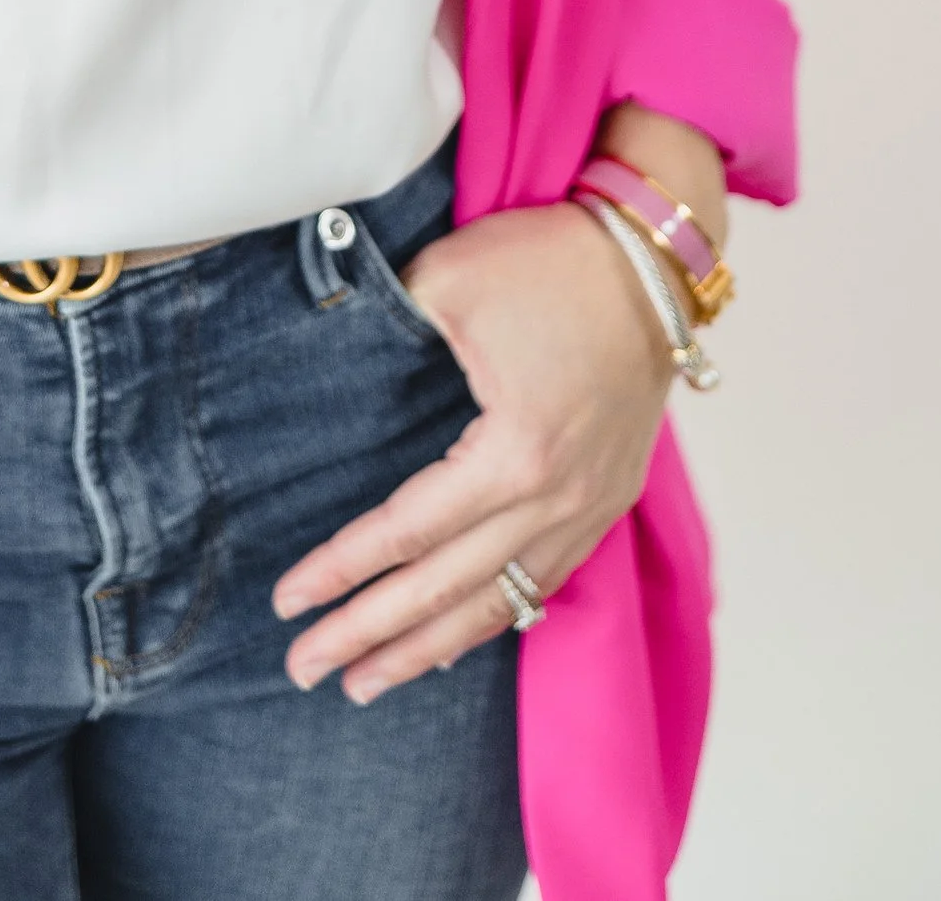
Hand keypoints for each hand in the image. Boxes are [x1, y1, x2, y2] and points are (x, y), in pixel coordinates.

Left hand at [270, 201, 670, 701]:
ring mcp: (589, 506)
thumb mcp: (449, 280)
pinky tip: (453, 641)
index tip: (287, 602)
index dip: (341, 569)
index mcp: (514, 453)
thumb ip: (384, 324)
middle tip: (304, 669)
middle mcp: (556, 498)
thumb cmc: (551, 262)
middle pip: (445, 588)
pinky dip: (492, 617)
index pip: (406, 532)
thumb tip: (329, 359)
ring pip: (497, 601)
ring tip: (366, 683)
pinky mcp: (607, 498)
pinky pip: (542, 580)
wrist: (654, 257)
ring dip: (428, 646)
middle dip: (368, 633)